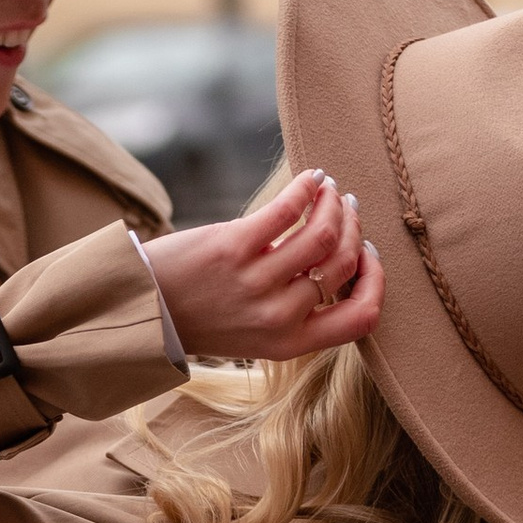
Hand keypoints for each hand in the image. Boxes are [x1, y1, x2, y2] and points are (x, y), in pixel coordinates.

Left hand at [143, 168, 384, 362]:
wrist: (148, 309)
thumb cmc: (205, 318)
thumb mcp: (258, 333)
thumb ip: (298, 310)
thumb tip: (342, 259)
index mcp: (289, 342)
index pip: (361, 317)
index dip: (374, 281)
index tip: (367, 254)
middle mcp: (277, 316)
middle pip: (341, 264)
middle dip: (352, 230)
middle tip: (347, 210)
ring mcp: (256, 281)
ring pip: (321, 234)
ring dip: (333, 205)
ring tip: (330, 192)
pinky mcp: (234, 246)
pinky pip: (286, 210)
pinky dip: (307, 188)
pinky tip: (311, 180)